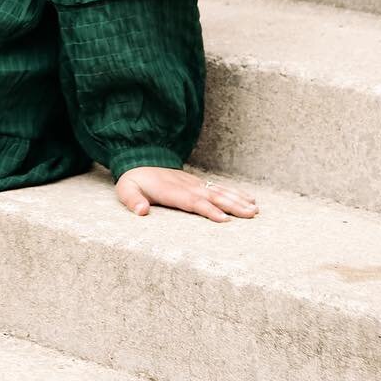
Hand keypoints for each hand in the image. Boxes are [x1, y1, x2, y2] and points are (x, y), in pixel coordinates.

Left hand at [115, 167, 258, 220]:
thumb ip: (132, 200)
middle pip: (211, 196)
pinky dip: (235, 193)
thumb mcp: (126, 190)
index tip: (224, 219)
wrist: (139, 161)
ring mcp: (194, 183)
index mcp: (170, 190)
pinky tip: (249, 199)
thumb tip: (141, 211)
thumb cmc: (133, 181)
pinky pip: (219, 189)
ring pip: (219, 192)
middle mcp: (186, 185)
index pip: (192, 201)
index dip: (208, 210)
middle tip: (251, 214)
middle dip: (232, 205)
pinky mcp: (198, 183)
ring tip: (255, 209)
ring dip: (237, 200)